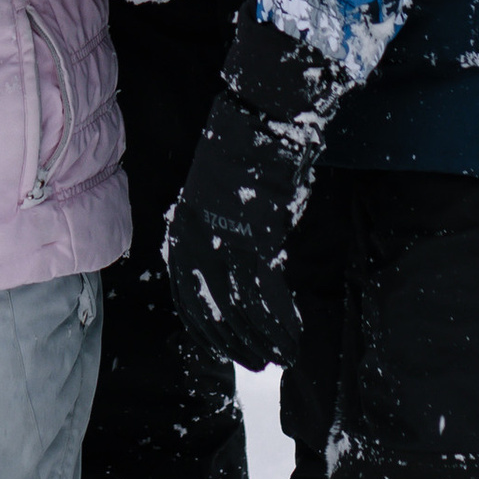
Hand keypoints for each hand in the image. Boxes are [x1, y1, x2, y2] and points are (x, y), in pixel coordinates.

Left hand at [164, 28, 340, 372]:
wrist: (260, 114)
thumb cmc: (241, 149)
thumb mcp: (214, 192)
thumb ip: (214, 227)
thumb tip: (226, 261)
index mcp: (184, 228)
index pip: (186, 293)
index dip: (204, 326)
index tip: (220, 348)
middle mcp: (198, 239)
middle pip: (211, 308)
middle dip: (233, 342)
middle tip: (253, 364)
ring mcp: (227, 239)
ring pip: (241, 308)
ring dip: (263, 340)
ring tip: (281, 358)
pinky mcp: (259, 237)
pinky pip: (268, 293)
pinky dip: (281, 322)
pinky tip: (294, 338)